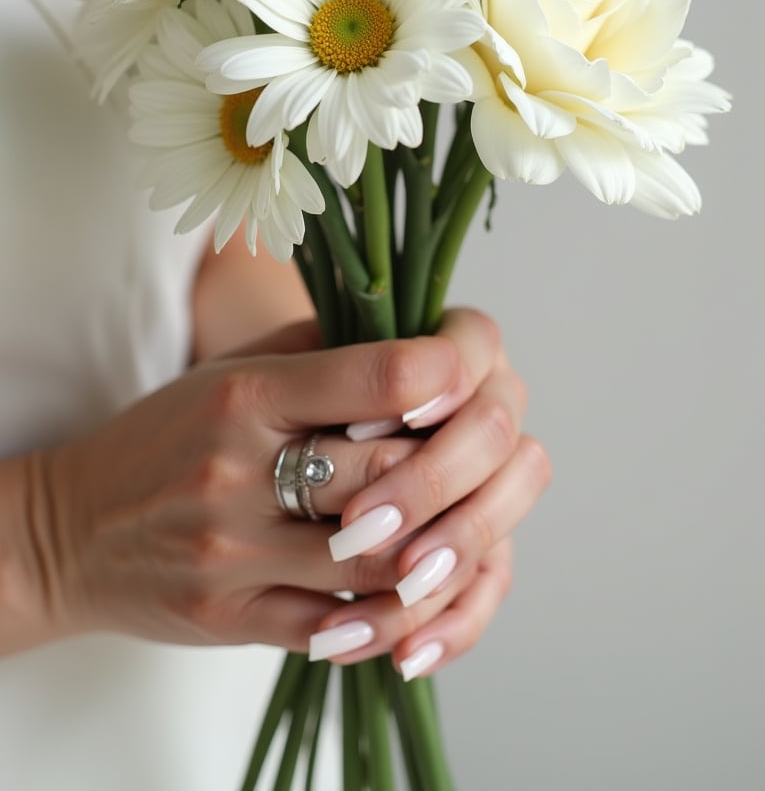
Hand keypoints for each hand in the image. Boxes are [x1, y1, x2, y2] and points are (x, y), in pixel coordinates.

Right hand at [23, 310, 534, 655]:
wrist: (72, 528)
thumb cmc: (171, 436)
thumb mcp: (232, 369)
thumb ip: (326, 351)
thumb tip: (425, 347)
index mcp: (247, 393)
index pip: (384, 375)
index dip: (449, 375)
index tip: (465, 378)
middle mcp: (238, 469)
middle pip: (397, 472)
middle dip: (459, 469)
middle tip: (481, 459)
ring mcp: (233, 551)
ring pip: (381, 561)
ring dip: (441, 551)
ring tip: (463, 530)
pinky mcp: (229, 617)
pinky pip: (338, 630)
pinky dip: (393, 618)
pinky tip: (416, 596)